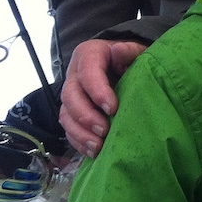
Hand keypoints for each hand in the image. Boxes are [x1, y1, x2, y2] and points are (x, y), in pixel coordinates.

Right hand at [60, 39, 147, 156]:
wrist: (125, 65)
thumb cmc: (132, 58)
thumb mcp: (135, 50)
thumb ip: (130, 50)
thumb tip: (119, 50)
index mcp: (88, 55)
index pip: (88, 73)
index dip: (97, 91)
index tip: (113, 108)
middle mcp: (74, 75)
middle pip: (71, 96)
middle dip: (87, 116)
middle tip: (105, 131)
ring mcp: (71, 94)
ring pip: (66, 115)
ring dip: (80, 133)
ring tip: (98, 146)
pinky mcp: (72, 111)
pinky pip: (68, 128)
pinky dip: (79, 141)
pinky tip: (93, 151)